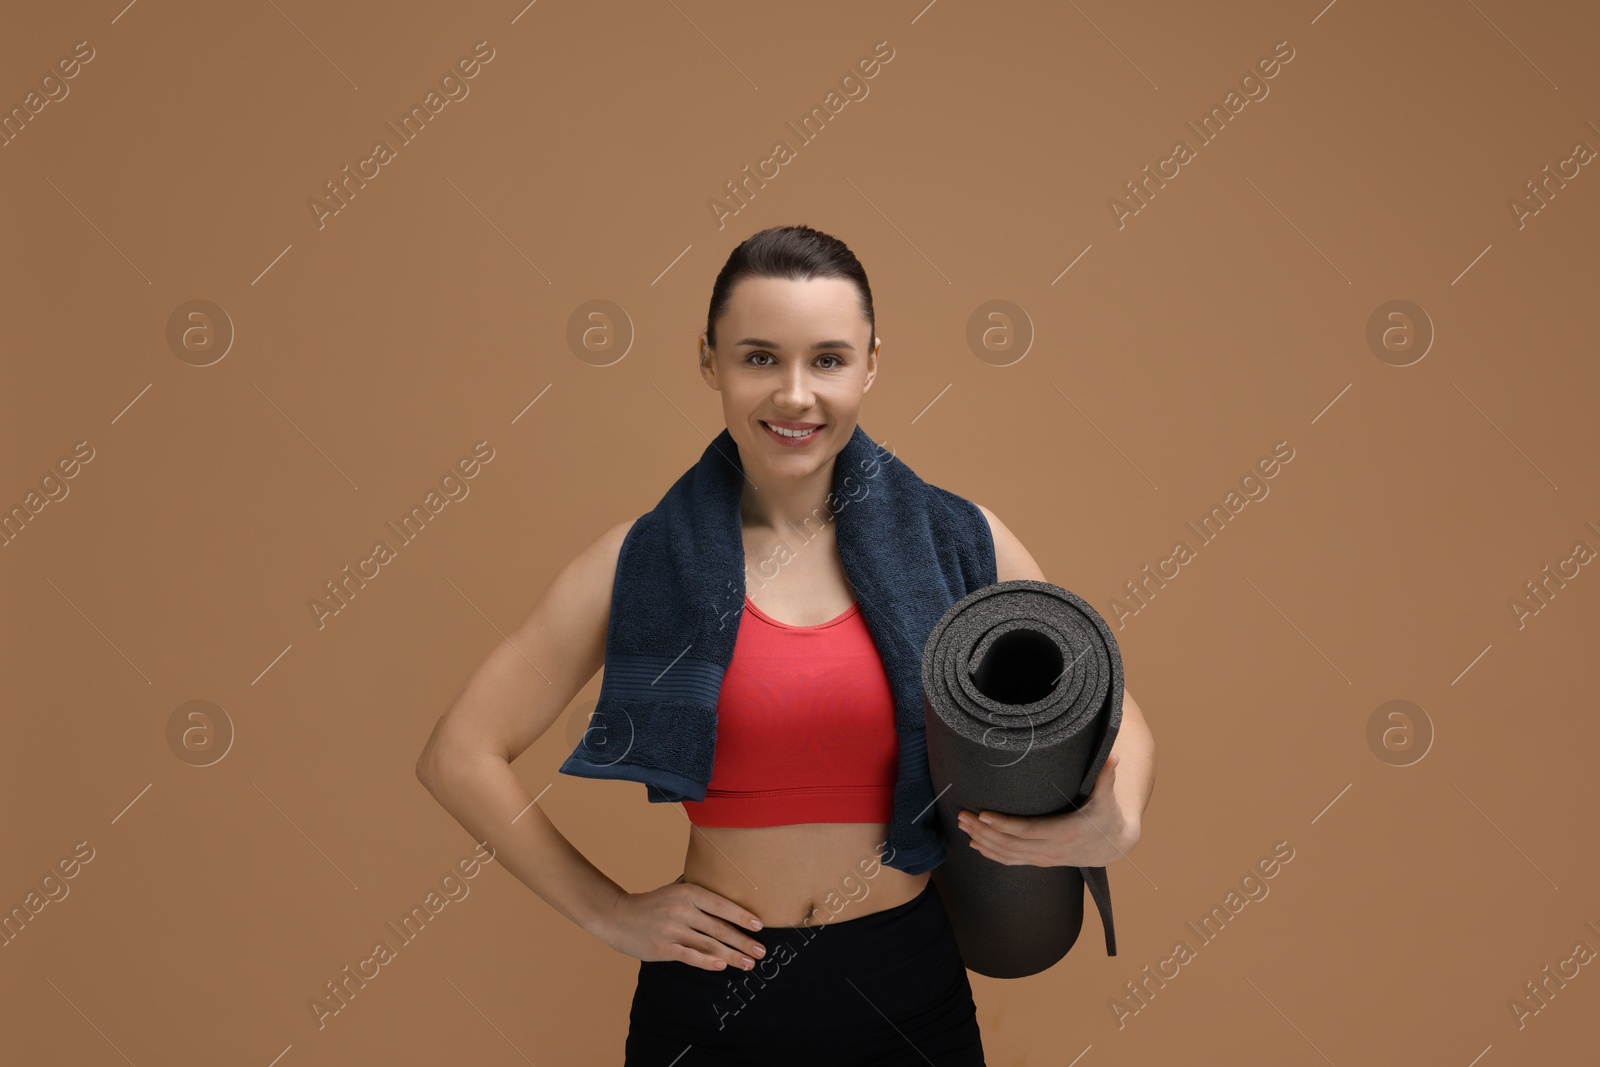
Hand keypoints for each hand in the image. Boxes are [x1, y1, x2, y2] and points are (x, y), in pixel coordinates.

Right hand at [597, 880, 769, 971]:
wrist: (619, 917)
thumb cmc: (653, 904)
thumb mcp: (676, 890)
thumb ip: (699, 892)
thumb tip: (729, 890)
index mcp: (688, 893)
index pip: (721, 905)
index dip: (742, 916)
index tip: (759, 926)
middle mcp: (682, 910)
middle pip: (719, 928)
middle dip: (743, 941)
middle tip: (762, 951)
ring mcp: (672, 930)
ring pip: (709, 945)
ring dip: (732, 956)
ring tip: (749, 963)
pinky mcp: (663, 948)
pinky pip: (690, 956)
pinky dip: (707, 962)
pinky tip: (722, 966)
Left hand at [955, 753, 1137, 867]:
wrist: (1113, 846)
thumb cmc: (1107, 817)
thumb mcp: (1107, 799)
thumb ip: (1106, 777)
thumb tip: (1114, 755)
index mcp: (1065, 833)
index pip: (1028, 831)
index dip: (1004, 825)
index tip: (983, 814)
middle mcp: (1052, 850)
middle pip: (1010, 844)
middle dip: (983, 831)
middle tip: (962, 816)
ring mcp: (1045, 859)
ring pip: (1007, 855)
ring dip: (983, 841)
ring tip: (962, 826)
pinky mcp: (1041, 861)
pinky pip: (1012, 862)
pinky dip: (992, 854)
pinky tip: (976, 845)